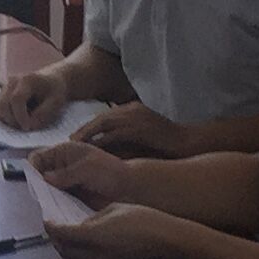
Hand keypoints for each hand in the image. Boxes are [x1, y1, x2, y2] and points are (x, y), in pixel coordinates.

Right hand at [0, 67, 67, 129]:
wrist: (52, 80)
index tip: (27, 128)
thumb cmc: (55, 91)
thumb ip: (42, 114)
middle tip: (27, 127)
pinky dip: (8, 118)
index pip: (16, 99)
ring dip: (10, 120)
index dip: (20, 116)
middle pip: (3, 105)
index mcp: (27, 80)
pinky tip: (21, 117)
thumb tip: (29, 126)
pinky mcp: (2, 94)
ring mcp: (5, 87)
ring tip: (25, 121)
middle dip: (13, 121)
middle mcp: (12, 81)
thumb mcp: (55, 102)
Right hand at [29, 140, 127, 201]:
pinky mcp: (70, 195)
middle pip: (39, 173)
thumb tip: (45, 179)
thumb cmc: (111, 172)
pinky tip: (54, 210)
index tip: (34, 180)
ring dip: (45, 195)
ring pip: (46, 188)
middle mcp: (62, 165)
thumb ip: (65, 173)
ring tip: (46, 204)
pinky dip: (53, 204)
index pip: (39, 157)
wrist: (129, 188)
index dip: (33, 167)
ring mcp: (66, 181)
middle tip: (39, 195)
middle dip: (36, 183)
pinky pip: (56, 199)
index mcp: (65, 151)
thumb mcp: (87, 168)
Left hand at [46, 202, 187, 258]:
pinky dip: (80, 254)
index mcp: (92, 237)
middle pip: (63, 250)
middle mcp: (93, 255)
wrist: (167, 243)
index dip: (51, 226)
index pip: (61, 233)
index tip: (47, 219)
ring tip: (68, 235)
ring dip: (67, 248)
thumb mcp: (115, 209)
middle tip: (55, 226)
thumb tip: (83, 224)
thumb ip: (94, 217)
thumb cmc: (144, 220)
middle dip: (56, 239)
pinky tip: (86, 243)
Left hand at [73, 101, 192, 157]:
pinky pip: (115, 134)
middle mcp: (132, 109)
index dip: (90, 126)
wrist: (188, 141)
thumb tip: (108, 149)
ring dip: (88, 134)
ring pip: (104, 123)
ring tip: (75, 145)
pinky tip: (93, 150)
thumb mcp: (143, 136)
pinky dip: (102, 141)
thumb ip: (127, 139)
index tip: (77, 137)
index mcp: (133, 109)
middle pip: (101, 117)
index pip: (106, 116)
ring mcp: (136, 118)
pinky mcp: (139, 128)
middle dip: (85, 129)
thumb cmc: (167, 143)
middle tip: (70, 141)